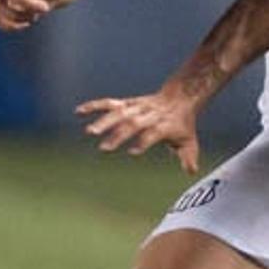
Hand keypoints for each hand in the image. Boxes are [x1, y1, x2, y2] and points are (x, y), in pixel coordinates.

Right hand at [75, 88, 201, 173]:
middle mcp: (150, 114)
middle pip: (133, 123)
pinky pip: (109, 103)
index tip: (133, 152)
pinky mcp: (128, 102)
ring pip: (119, 112)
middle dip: (119, 134)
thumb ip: (188, 156)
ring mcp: (137, 107)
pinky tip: (78, 112)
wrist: (180, 98)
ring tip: (89, 132)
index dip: (144, 141)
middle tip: (104, 148)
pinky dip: (94, 106)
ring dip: (104, 121)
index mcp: (165, 124)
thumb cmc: (182, 125)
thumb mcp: (188, 141)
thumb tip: (190, 170)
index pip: (154, 133)